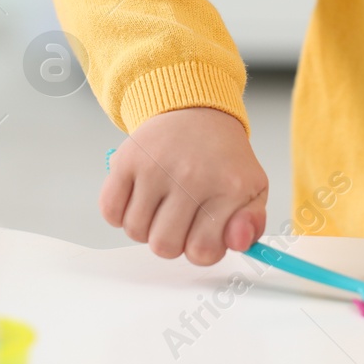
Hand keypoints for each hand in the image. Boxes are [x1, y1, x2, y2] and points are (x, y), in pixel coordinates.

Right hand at [99, 107, 268, 265]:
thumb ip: (252, 224)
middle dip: (171, 240)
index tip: (203, 232)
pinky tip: (140, 197)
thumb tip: (238, 242)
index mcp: (229, 187)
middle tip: (181, 217)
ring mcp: (156, 167)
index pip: (202, 252)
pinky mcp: (127, 159)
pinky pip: (110, 211)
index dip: (200, 249)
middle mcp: (192, 175)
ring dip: (146, 226)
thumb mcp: (253, 189)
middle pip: (164, 246)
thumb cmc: (222, 158)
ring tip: (162, 204)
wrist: (196, 111)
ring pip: (135, 231)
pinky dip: (120, 212)